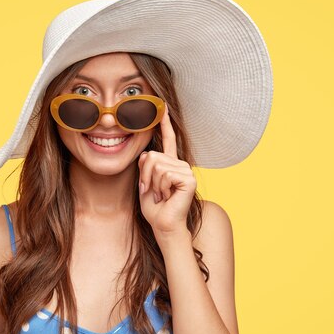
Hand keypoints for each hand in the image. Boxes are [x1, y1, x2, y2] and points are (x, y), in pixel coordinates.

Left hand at [138, 104, 196, 242]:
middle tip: (154, 192)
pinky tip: (167, 196)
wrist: (163, 225)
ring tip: (162, 195)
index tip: (163, 108)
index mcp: (171, 164)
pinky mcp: (189, 179)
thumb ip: (145, 166)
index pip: (168, 140)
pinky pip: (164, 174)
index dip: (165, 124)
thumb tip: (147, 154)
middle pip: (152, 156)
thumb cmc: (155, 207)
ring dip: (153, 184)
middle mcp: (181, 164)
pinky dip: (160, 187)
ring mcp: (186, 171)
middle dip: (146, 176)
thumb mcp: (145, 183)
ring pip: (157, 165)